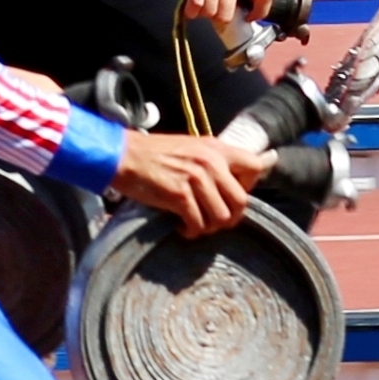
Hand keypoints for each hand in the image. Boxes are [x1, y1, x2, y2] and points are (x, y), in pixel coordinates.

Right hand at [109, 128, 263, 234]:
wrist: (123, 155)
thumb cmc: (155, 154)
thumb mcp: (193, 148)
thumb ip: (216, 161)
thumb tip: (244, 176)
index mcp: (217, 148)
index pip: (255, 167)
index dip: (247, 187)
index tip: (229, 195)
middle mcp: (211, 162)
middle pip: (241, 202)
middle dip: (229, 217)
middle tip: (212, 219)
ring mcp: (196, 178)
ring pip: (222, 217)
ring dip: (209, 227)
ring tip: (195, 223)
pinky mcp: (179, 195)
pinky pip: (198, 224)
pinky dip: (191, 231)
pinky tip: (181, 226)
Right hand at [151, 0, 274, 24]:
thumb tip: (227, 8)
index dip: (260, 13)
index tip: (247, 18)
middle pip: (227, 15)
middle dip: (215, 19)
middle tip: (207, 11)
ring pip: (211, 13)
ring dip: (200, 14)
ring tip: (195, 5)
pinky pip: (196, 5)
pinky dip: (190, 11)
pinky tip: (188, 6)